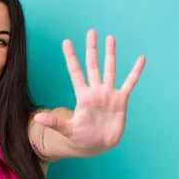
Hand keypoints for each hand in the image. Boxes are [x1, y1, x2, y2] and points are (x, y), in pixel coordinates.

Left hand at [34, 29, 145, 153]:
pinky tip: (140, 59)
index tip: (66, 42)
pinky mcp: (120, 101)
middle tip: (91, 32)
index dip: (71, 58)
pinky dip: (135, 72)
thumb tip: (37, 118)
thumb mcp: (67, 130)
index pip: (75, 72)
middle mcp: (95, 91)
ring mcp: (108, 94)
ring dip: (110, 54)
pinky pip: (129, 83)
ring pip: (110, 70)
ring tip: (110, 38)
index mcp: (82, 96)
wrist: (97, 146)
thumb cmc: (81, 138)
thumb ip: (55, 123)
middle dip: (91, 49)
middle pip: (93, 65)